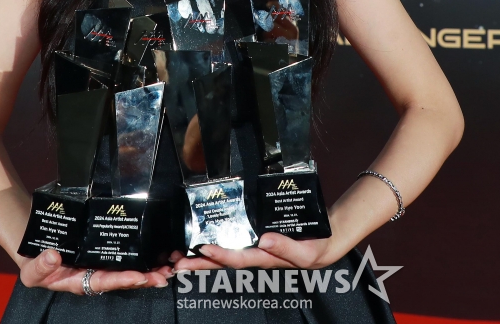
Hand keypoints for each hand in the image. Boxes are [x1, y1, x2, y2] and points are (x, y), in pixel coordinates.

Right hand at [18, 249, 172, 292]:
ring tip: (168, 268)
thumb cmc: (35, 261)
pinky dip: (143, 252)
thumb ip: (41, 266)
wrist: (35, 244)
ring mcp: (101, 261)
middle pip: (122, 277)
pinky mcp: (105, 248)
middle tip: (164, 276)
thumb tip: (53, 256)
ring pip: (128, 266)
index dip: (121, 280)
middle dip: (144, 278)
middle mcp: (94, 273)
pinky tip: (158, 251)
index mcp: (80, 281)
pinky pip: (126, 252)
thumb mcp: (32, 268)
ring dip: (148, 268)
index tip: (138, 277)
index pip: (104, 282)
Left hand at [171, 233, 337, 271]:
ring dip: (201, 255)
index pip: (237, 258)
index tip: (202, 249)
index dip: (220, 255)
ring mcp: (254, 246)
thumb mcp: (305, 252)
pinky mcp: (255, 236)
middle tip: (176, 262)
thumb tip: (264, 239)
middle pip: (222, 260)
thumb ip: (286, 247)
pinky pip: (232, 241)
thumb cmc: (315, 249)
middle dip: (199, 262)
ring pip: (223, 251)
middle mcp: (255, 253)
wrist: (324, 242)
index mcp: (265, 258)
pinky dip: (215, 241)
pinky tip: (200, 238)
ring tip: (178, 254)